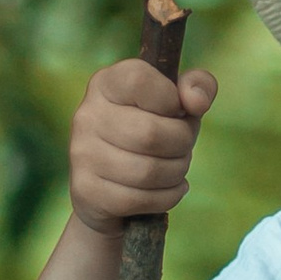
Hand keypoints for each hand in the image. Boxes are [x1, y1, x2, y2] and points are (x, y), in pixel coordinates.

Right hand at [69, 53, 216, 230]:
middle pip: (151, 134)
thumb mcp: (176, 103)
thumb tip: (197, 101)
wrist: (108, 186)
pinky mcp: (86, 190)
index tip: (176, 110)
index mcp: (107, 83)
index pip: (140, 80)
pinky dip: (168, 196)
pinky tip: (168, 188)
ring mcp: (83, 153)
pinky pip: (141, 199)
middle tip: (182, 146)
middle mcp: (87, 114)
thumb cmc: (151, 132)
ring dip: (177, 172)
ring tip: (175, 168)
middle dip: (182, 144)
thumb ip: (198, 86)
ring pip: (149, 171)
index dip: (171, 99)